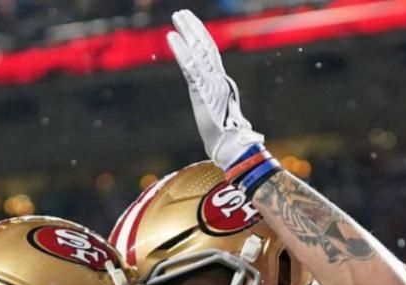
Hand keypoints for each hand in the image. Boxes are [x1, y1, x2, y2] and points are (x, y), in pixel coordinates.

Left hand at [164, 9, 263, 168]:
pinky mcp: (202, 92)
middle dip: (194, 28)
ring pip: (198, 52)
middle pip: (205, 46)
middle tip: (182, 13)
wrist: (232, 149)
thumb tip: (225, 112)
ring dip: (187, 32)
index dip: (202, 37)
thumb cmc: (228, 138)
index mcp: (221, 83)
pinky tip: (172, 38)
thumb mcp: (222, 117)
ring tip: (177, 17)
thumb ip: (220, 107)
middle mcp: (218, 79)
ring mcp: (211, 84)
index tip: (192, 24)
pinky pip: (190, 67)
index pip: (211, 54)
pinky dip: (181, 51)